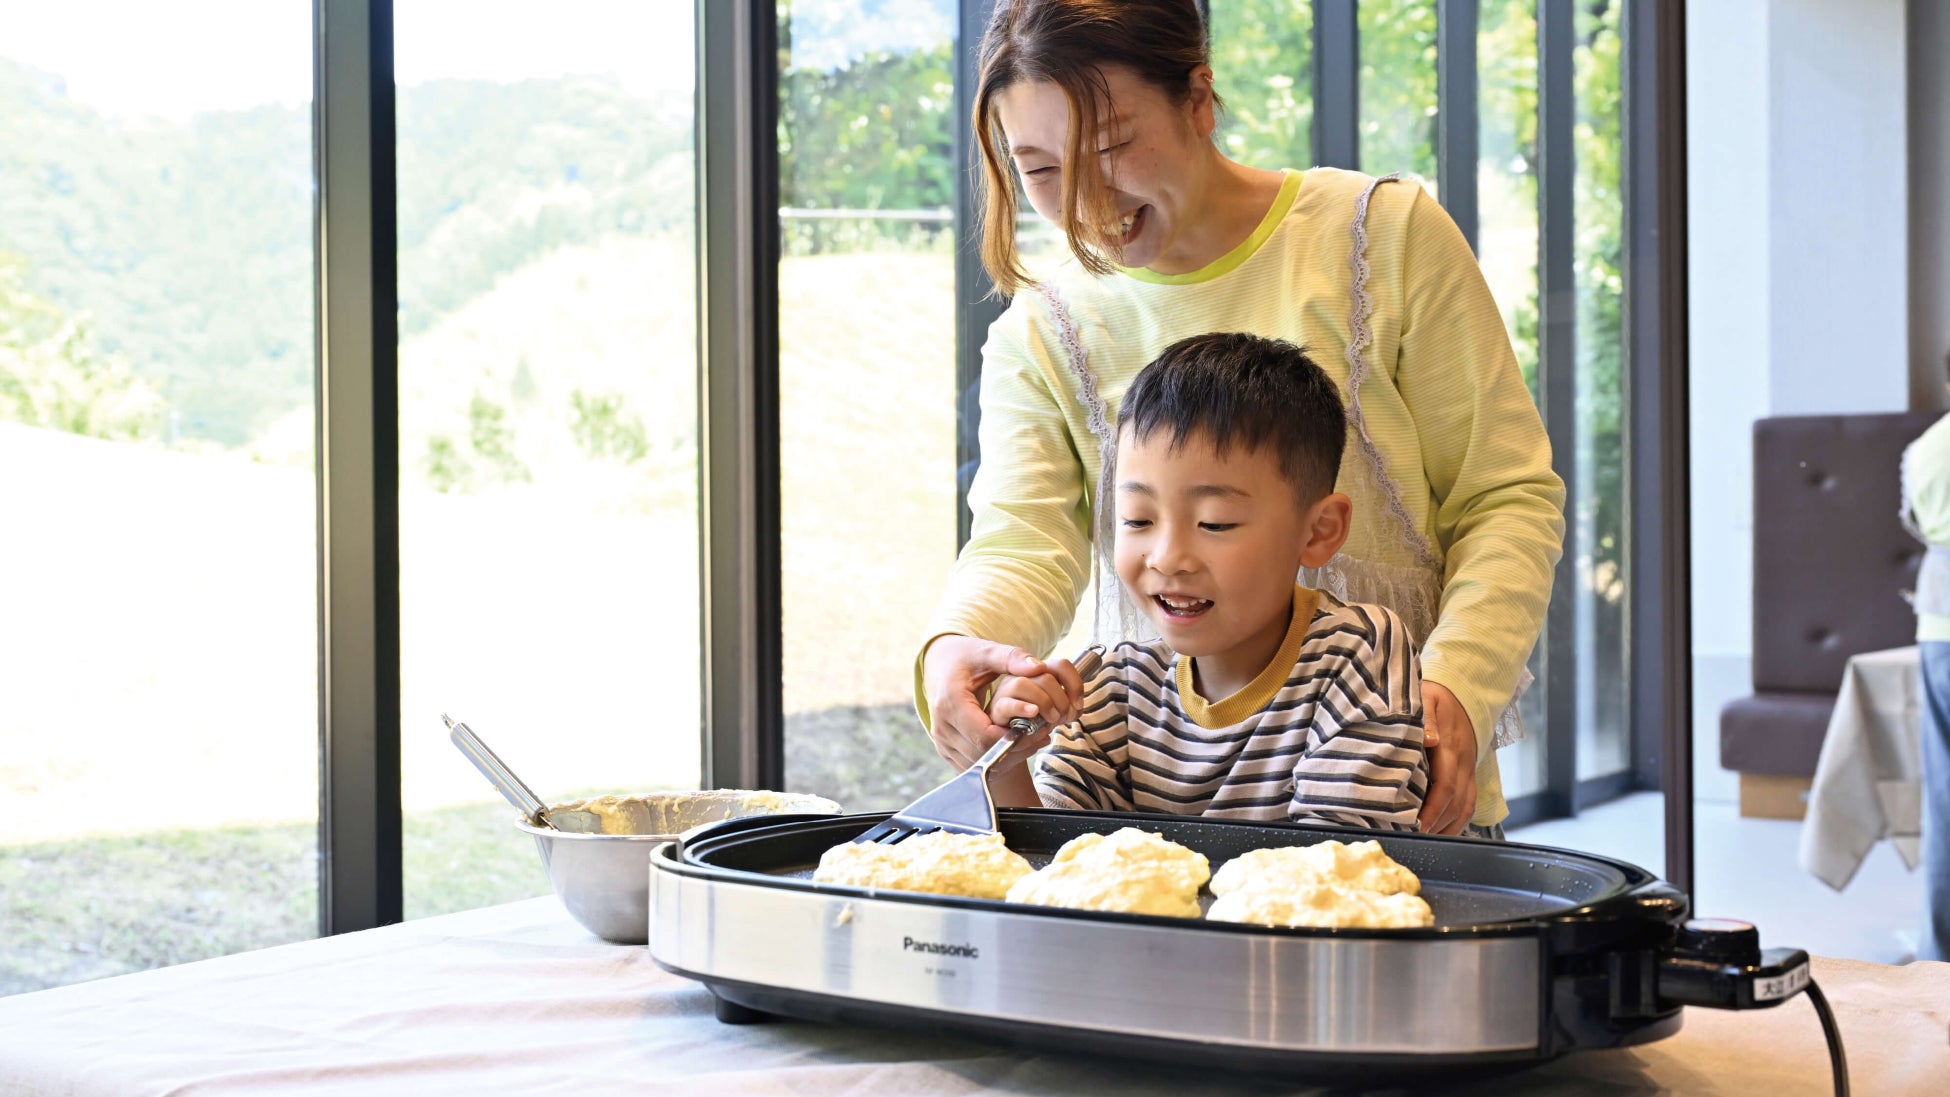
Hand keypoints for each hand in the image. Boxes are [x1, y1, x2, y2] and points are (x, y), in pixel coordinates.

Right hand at [923, 635, 1081, 770]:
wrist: (939, 665)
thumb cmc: (965, 658)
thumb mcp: (988, 652)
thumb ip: (1013, 658)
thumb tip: (1038, 668)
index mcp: (950, 702)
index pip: (984, 736)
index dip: (1013, 737)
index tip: (1038, 728)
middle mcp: (941, 726)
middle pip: (983, 754)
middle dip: (1015, 748)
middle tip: (1041, 735)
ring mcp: (941, 740)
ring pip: (978, 765)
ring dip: (1007, 757)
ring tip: (1031, 740)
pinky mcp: (944, 749)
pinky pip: (971, 766)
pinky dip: (995, 760)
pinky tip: (1014, 745)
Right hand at [985, 657, 1086, 769]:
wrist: (1010, 742)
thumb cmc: (1032, 724)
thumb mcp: (1055, 714)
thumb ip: (1067, 708)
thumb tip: (1076, 708)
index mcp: (1038, 674)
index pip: (1060, 665)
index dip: (1074, 683)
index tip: (1078, 704)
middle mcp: (1021, 677)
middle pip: (1044, 675)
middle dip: (1061, 699)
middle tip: (1064, 717)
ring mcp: (1006, 691)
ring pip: (1023, 684)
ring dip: (1043, 703)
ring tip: (1050, 719)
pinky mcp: (996, 708)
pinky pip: (1007, 703)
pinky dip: (1022, 708)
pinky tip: (1033, 713)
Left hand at [1418, 680, 1478, 834]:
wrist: (1462, 689)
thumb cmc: (1436, 694)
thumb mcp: (1427, 697)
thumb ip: (1427, 717)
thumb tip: (1430, 739)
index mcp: (1451, 746)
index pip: (1445, 786)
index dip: (1433, 810)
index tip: (1416, 825)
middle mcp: (1463, 762)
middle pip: (1455, 803)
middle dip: (1436, 824)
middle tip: (1413, 839)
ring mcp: (1468, 768)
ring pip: (1465, 806)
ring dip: (1447, 827)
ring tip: (1426, 841)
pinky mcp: (1469, 772)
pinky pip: (1469, 802)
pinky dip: (1457, 821)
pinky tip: (1441, 831)